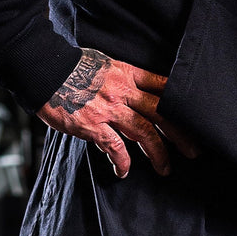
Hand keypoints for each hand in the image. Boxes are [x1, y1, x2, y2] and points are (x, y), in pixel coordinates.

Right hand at [37, 48, 197, 178]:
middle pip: (161, 112)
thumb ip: (118, 82)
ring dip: (157, 152)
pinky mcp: (92, 124)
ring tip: (165, 168)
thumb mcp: (102, 64)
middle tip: (193, 150)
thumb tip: (128, 102)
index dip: (179, 101)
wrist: (43, 68)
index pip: (161, 85)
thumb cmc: (69, 65)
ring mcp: (108, 108)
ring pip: (144, 132)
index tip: (194, 115)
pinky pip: (114, 146)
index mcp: (126, 74)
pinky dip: (122, 161)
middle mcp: (122, 91)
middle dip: (180, 133)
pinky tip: (123, 171)